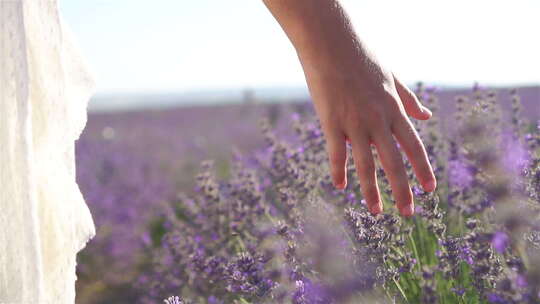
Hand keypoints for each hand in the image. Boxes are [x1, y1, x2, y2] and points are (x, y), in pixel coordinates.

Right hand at [303, 53, 435, 216]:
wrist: (332, 42)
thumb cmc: (362, 57)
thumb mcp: (392, 76)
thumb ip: (409, 99)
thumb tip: (426, 116)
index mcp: (395, 109)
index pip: (413, 146)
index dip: (422, 170)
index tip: (430, 190)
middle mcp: (379, 119)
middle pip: (394, 162)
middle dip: (402, 190)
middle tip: (408, 213)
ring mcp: (355, 122)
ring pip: (366, 164)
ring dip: (371, 191)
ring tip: (376, 212)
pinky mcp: (332, 121)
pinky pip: (336, 152)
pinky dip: (338, 170)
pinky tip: (340, 187)